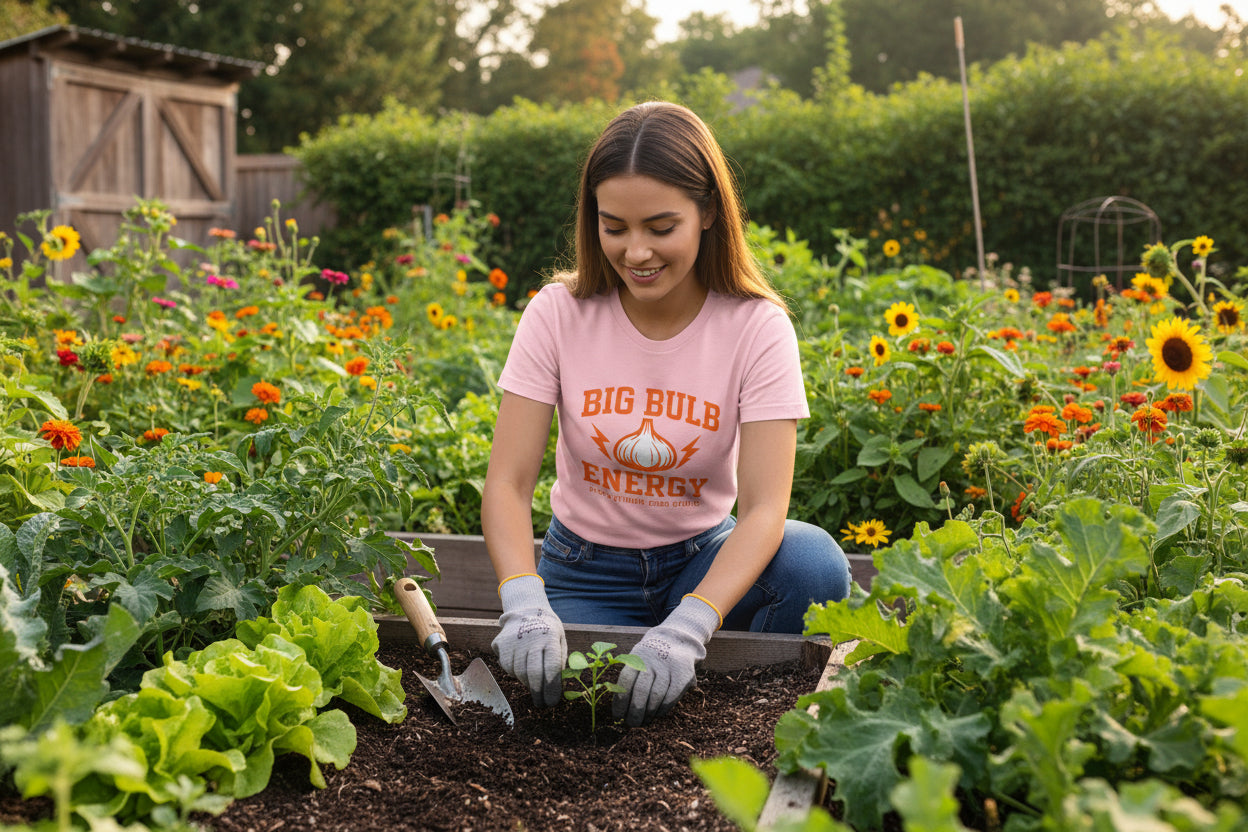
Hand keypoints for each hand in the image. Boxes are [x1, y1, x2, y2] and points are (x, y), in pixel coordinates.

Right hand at [491, 574, 566, 706]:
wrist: (527, 610)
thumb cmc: (548, 631)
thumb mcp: (561, 641)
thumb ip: (561, 663)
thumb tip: (559, 688)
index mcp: (550, 637)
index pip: (551, 668)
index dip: (552, 689)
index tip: (553, 702)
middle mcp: (531, 638)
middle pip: (533, 673)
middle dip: (538, 693)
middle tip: (541, 704)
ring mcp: (513, 640)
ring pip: (518, 672)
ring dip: (527, 683)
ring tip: (534, 683)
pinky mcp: (500, 643)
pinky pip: (507, 667)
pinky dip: (515, 673)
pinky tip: (521, 667)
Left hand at [614, 595, 719, 726]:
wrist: (677, 640)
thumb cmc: (650, 658)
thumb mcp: (637, 659)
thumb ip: (630, 678)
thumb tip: (619, 709)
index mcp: (636, 657)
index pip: (625, 681)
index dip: (620, 701)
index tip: (617, 716)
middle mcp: (652, 661)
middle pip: (640, 691)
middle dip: (634, 712)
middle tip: (631, 724)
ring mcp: (668, 667)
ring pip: (655, 696)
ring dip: (648, 713)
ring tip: (643, 722)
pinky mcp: (682, 675)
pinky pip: (670, 697)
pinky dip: (662, 709)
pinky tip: (657, 714)